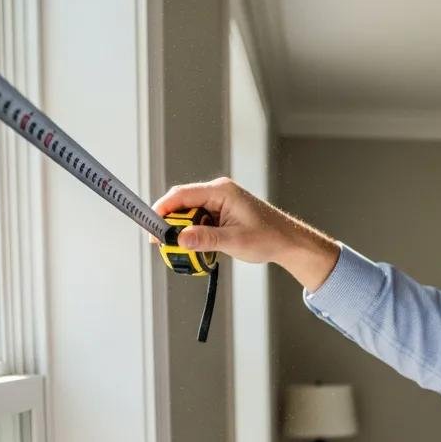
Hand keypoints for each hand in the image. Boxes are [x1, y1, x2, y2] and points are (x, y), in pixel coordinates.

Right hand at [151, 177, 339, 289]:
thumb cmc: (268, 238)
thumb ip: (206, 239)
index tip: (152, 227)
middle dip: (171, 223)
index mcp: (221, 191)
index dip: (162, 209)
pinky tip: (197, 247)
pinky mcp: (222, 212)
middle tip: (163, 244)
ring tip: (182, 249)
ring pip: (190, 213)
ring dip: (183, 230)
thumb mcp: (235, 241)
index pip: (182, 195)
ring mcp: (220, 201)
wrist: (288, 242)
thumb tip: (179, 239)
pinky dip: (195, 232)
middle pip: (183, 203)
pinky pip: (200, 219)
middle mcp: (219, 192)